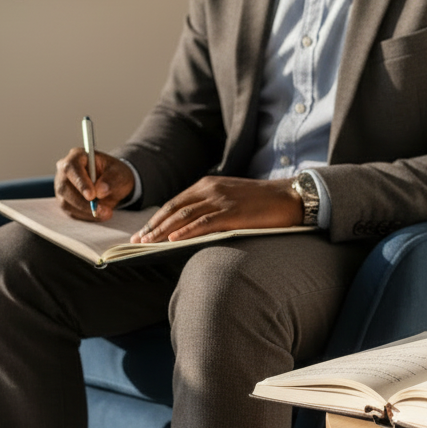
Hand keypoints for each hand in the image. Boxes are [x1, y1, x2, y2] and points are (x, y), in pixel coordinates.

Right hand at [55, 148, 134, 221]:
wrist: (113, 183)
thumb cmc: (115, 174)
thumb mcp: (120, 174)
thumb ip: (111, 180)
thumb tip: (100, 191)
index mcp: (77, 156)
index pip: (71, 168)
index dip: (80, 183)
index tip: (91, 196)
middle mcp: (65, 170)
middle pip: (65, 187)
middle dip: (83, 202)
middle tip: (102, 210)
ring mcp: (62, 186)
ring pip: (66, 203)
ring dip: (86, 211)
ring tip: (105, 213)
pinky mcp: (64, 200)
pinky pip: (71, 212)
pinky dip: (86, 216)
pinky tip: (100, 215)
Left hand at [131, 175, 301, 242]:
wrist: (289, 197)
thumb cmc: (261, 201)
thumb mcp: (231, 198)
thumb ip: (211, 207)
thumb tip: (189, 227)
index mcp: (209, 184)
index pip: (175, 202)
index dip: (157, 218)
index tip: (143, 231)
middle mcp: (211, 189)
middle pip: (174, 208)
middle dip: (154, 226)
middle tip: (137, 241)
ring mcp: (221, 200)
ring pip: (184, 216)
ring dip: (163, 231)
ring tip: (147, 244)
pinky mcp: (232, 213)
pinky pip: (204, 223)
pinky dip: (186, 232)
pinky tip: (173, 241)